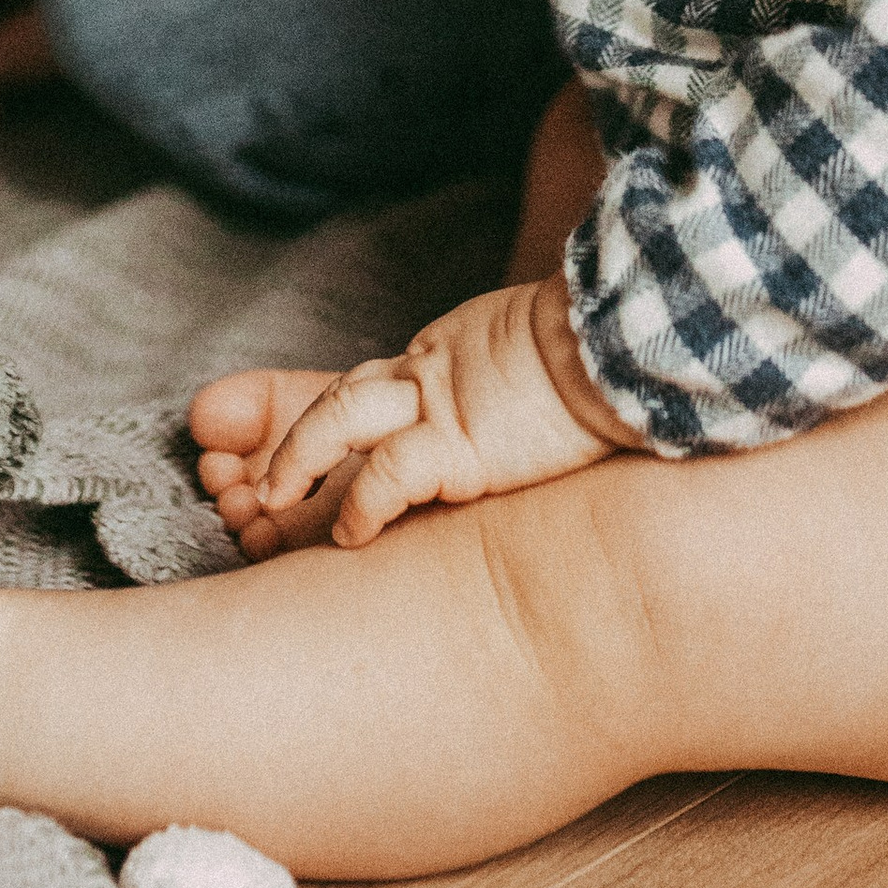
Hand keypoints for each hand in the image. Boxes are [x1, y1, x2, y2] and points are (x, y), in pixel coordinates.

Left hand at [249, 275, 629, 548]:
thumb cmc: (601, 366)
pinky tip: (349, 535)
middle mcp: (435, 381)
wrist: (632, 352)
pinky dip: (364, 504)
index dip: (321, 416)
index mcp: (448, 362)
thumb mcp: (542, 367)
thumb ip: (514, 381)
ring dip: (299, 460)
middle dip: (290, 438)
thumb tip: (520, 407)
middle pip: (339, 398)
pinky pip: (393, 474)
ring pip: (342, 420)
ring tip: (269, 502)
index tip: (293, 453)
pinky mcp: (462, 447)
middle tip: (256, 484)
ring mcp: (445, 407)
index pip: (368, 385)